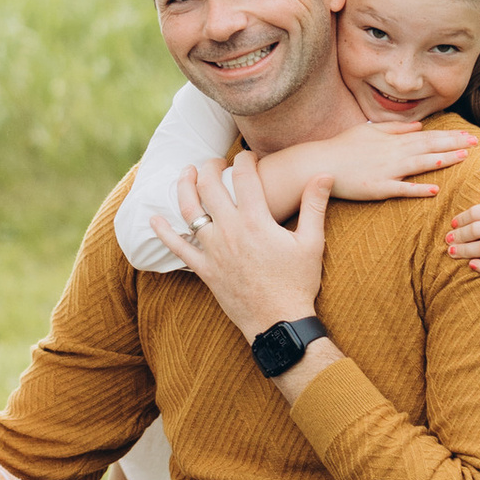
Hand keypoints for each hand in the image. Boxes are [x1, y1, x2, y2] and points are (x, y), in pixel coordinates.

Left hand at [168, 160, 330, 350]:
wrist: (279, 322)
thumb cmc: (298, 283)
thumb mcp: (312, 242)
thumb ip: (315, 205)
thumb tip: (325, 174)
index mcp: (256, 221)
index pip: (244, 177)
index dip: (244, 160)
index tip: (247, 156)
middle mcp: (230, 231)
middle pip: (210, 187)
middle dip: (211, 167)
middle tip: (215, 162)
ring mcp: (214, 250)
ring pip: (190, 211)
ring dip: (184, 187)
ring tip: (187, 173)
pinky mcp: (204, 269)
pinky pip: (178, 248)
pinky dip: (164, 232)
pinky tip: (154, 219)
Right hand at [298, 124, 476, 206]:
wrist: (318, 163)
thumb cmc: (342, 147)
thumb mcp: (368, 130)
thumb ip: (394, 129)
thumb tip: (418, 126)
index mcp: (392, 140)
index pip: (427, 136)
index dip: (449, 136)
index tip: (469, 135)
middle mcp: (392, 153)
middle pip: (428, 147)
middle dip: (453, 144)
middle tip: (477, 143)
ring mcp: (386, 171)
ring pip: (419, 164)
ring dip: (442, 160)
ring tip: (463, 157)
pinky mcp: (377, 188)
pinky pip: (400, 189)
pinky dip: (417, 189)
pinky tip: (434, 190)